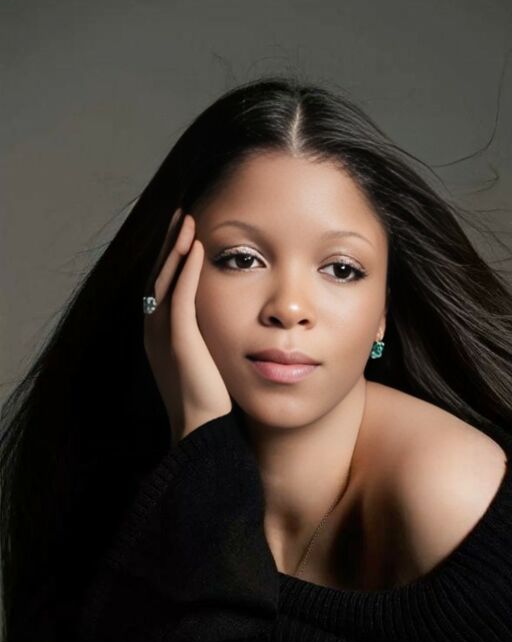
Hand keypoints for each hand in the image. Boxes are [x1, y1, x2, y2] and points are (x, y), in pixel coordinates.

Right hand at [144, 209, 232, 444]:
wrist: (200, 428)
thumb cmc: (208, 401)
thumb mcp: (205, 360)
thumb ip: (207, 337)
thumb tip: (227, 322)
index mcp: (158, 333)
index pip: (162, 283)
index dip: (170, 256)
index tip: (183, 232)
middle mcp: (154, 329)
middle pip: (158, 273)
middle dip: (170, 243)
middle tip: (181, 214)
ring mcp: (162, 334)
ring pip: (165, 279)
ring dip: (176, 247)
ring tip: (187, 220)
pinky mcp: (178, 340)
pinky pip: (180, 296)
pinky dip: (186, 270)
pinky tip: (196, 249)